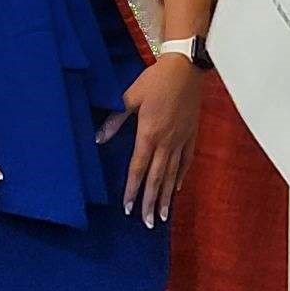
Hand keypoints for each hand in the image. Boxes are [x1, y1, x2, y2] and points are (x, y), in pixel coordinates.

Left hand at [98, 53, 199, 228]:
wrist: (185, 67)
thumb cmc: (155, 80)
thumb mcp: (130, 97)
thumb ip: (115, 119)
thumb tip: (98, 139)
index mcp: (149, 133)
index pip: (138, 169)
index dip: (132, 190)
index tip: (128, 208)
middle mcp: (166, 141)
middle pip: (157, 178)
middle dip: (152, 202)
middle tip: (148, 222)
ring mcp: (181, 139)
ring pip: (173, 174)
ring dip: (167, 196)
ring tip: (163, 216)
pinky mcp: (191, 134)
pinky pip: (186, 161)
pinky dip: (181, 177)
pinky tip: (176, 189)